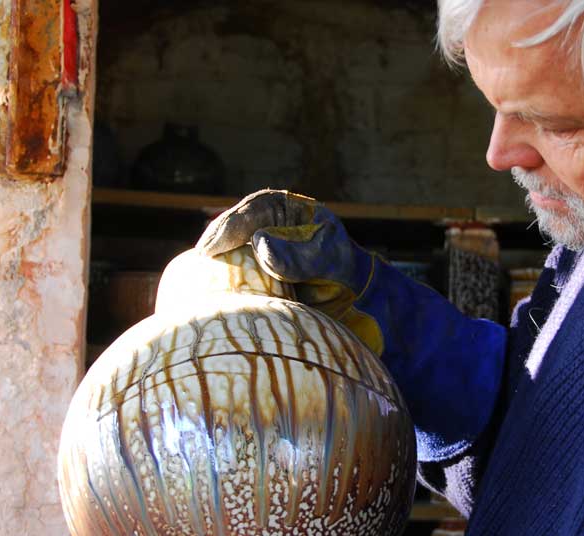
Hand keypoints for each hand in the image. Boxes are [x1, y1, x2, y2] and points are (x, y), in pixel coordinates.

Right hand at [197, 189, 506, 461]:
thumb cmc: (373, 299)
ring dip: (218, 273)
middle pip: (242, 233)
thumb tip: (261, 246)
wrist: (386, 342)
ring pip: (237, 264)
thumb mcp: (345, 272)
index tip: (218, 243)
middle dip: (220, 243)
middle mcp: (286, 244)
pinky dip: (225, 299)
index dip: (237, 220)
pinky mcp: (270, 301)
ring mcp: (275, 273)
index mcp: (305, 224)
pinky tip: (210, 310)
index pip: (264, 208)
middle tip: (203, 261)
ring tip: (197, 286)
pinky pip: (242, 294)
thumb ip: (311, 257)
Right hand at [197, 189, 381, 352]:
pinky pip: (236, 261)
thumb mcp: (325, 259)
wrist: (352, 294)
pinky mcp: (257, 262)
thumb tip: (259, 243)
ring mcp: (261, 240)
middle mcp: (270, 220)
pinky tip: (208, 282)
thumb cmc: (341, 269)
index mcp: (288, 208)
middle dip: (217, 237)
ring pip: (232, 241)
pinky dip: (223, 270)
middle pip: (236, 222)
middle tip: (202, 256)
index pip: (255, 209)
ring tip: (199, 270)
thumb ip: (297, 255)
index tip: (214, 246)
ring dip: (216, 253)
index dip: (231, 226)